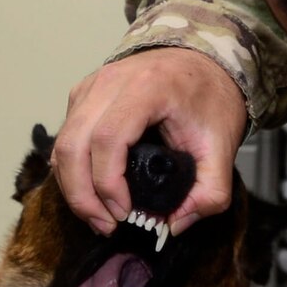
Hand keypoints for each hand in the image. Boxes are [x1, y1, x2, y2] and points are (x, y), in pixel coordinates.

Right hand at [52, 50, 247, 236]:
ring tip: (97, 216)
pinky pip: (65, 137)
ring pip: (62, 144)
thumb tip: (174, 224)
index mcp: (147, 88)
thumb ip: (211, 192)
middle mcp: (109, 82)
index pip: (108, 139)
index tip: (124, 213)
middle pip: (73, 144)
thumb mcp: (223, 146)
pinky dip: (71, 170)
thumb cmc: (210, 97)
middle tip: (105, 225)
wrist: (203, 61)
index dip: (108, 183)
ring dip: (72, 187)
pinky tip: (91, 193)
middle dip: (82, 195)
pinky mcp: (82, 95)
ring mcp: (90, 86)